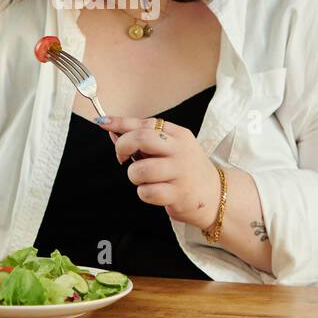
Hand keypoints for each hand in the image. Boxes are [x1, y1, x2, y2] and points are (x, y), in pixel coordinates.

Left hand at [95, 116, 220, 229]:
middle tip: (122, 157)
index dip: (120, 122)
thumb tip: (113, 132)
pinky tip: (154, 192)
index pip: (144, 123)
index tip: (102, 122)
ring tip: (144, 179)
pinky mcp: (178, 194)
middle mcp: (179, 150)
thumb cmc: (186, 170)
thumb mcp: (171, 148)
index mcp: (177, 134)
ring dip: (134, 176)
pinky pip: (146, 192)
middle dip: (122, 147)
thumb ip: (145, 141)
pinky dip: (144, 193)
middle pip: (141, 139)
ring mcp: (180, 172)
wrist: (215, 194)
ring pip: (140, 169)